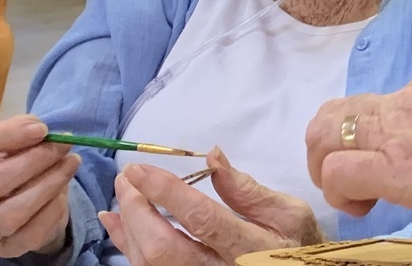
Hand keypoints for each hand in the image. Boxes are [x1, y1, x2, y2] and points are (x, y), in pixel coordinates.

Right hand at [0, 115, 81, 258]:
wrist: (27, 207)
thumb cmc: (13, 166)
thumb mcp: (12, 143)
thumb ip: (20, 132)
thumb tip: (40, 129)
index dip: (5, 135)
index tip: (41, 128)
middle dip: (33, 160)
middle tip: (64, 145)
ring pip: (10, 213)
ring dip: (47, 185)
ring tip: (71, 163)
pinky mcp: (4, 247)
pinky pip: (31, 233)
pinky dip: (53, 210)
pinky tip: (64, 193)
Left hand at [99, 150, 321, 264]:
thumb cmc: (295, 244)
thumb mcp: (288, 213)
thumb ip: (247, 189)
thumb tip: (211, 156)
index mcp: (251, 248)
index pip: (202, 219)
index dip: (167, 193)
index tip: (140, 169)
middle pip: (164, 248)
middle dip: (137, 210)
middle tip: (128, 178)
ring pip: (150, 263)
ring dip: (127, 226)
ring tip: (122, 192)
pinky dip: (126, 245)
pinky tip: (116, 222)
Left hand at [306, 70, 411, 250]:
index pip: (379, 102)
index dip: (369, 136)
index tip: (386, 164)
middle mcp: (410, 97)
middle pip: (337, 110)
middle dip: (328, 147)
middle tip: (347, 181)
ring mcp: (399, 128)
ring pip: (323, 134)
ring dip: (325, 169)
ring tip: (352, 197)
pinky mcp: (394, 165)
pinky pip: (338, 172)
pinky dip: (339, 193)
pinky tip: (364, 210)